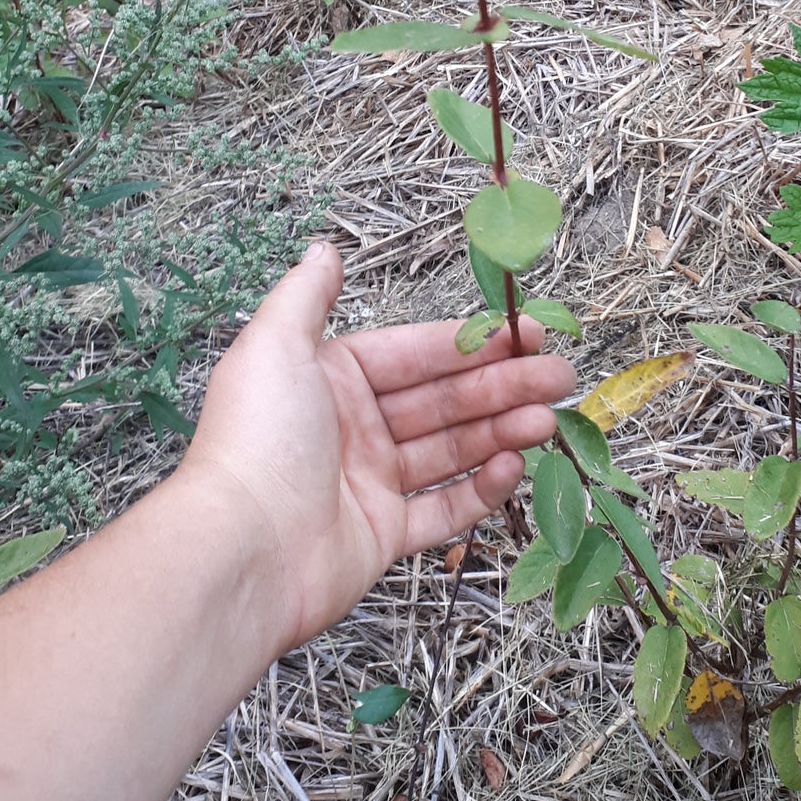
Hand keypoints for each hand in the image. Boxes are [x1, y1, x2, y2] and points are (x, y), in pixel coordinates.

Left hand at [177, 242, 573, 657]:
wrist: (241, 551)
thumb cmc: (256, 440)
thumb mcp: (275, 346)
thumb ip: (306, 295)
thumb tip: (324, 249)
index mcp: (331, 380)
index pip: (417, 353)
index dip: (473, 343)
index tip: (526, 334)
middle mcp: (353, 428)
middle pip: (443, 399)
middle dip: (504, 385)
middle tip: (559, 377)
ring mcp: (369, 483)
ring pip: (451, 450)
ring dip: (502, 431)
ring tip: (548, 420)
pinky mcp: (381, 536)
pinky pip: (442, 508)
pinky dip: (480, 489)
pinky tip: (513, 467)